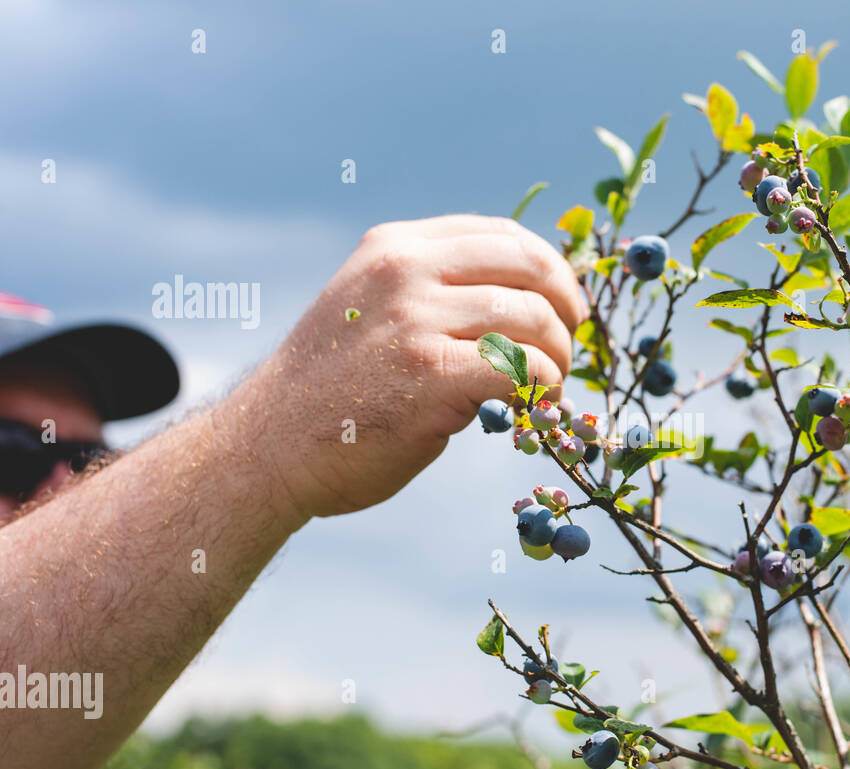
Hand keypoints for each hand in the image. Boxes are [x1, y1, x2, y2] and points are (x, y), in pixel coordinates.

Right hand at [223, 215, 585, 519]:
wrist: (271, 446)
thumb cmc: (332, 388)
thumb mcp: (372, 308)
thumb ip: (434, 293)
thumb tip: (524, 303)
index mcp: (397, 247)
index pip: (502, 235)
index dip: (551, 269)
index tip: (566, 304)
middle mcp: (406, 271)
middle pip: (528, 269)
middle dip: (566, 309)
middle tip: (572, 344)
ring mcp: (417, 320)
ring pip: (530, 318)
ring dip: (558, 356)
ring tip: (550, 385)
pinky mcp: (431, 374)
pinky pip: (520, 368)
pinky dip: (541, 387)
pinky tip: (531, 405)